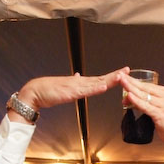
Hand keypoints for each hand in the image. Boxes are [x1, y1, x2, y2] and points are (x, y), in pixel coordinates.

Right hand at [13, 67, 128, 115]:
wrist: (35, 92)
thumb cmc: (48, 91)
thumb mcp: (65, 88)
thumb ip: (73, 83)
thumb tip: (78, 76)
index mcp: (80, 83)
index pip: (99, 79)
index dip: (112, 76)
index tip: (123, 73)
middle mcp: (80, 82)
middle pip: (101, 78)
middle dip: (115, 75)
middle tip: (128, 70)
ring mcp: (76, 87)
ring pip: (96, 83)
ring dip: (109, 80)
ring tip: (121, 77)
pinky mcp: (71, 93)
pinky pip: (85, 91)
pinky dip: (95, 88)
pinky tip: (103, 86)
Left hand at [119, 73, 163, 160]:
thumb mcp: (158, 109)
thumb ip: (146, 103)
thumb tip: (130, 98)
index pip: (146, 84)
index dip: (133, 81)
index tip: (123, 76)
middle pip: (144, 87)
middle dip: (130, 81)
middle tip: (119, 76)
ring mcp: (163, 105)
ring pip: (143, 95)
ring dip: (131, 89)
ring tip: (121, 83)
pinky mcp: (160, 114)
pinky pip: (146, 106)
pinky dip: (136, 101)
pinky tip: (130, 96)